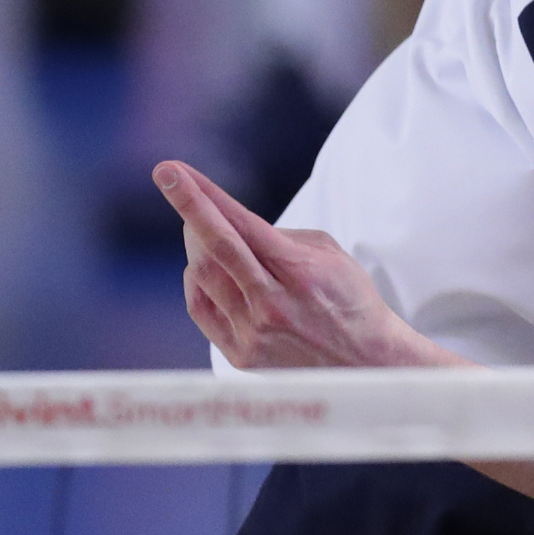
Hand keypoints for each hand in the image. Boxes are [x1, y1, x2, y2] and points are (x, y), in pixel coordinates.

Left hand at [154, 160, 442, 369]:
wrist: (366, 364)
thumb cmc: (350, 300)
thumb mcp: (328, 253)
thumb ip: (278, 236)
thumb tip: (231, 224)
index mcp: (299, 271)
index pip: (239, 223)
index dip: (202, 193)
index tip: (171, 170)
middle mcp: (272, 303)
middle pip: (214, 246)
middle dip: (186, 205)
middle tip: (167, 177)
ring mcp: (254, 332)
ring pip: (202, 275)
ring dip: (195, 244)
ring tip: (203, 231)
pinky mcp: (242, 355)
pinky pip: (200, 308)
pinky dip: (196, 281)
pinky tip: (203, 270)